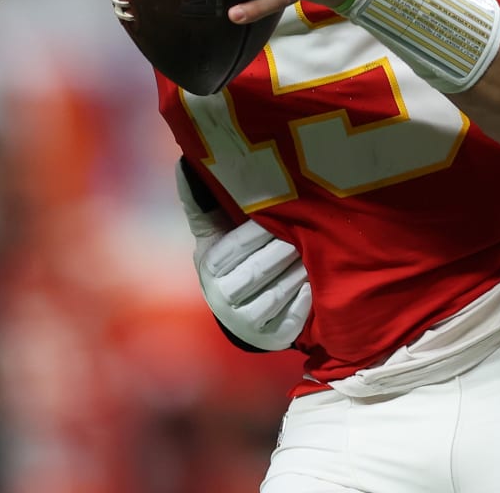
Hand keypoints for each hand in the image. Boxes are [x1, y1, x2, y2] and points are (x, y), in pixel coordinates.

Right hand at [177, 158, 310, 349]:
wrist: (242, 307)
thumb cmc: (232, 259)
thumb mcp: (215, 231)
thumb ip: (203, 201)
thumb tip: (183, 162)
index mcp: (210, 266)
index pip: (238, 245)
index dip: (263, 229)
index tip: (285, 213)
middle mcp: (222, 298)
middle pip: (261, 268)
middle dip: (287, 248)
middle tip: (310, 231)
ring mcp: (246, 323)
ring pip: (279, 292)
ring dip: (300, 271)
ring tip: (317, 253)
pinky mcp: (271, 337)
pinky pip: (293, 317)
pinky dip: (306, 299)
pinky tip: (314, 283)